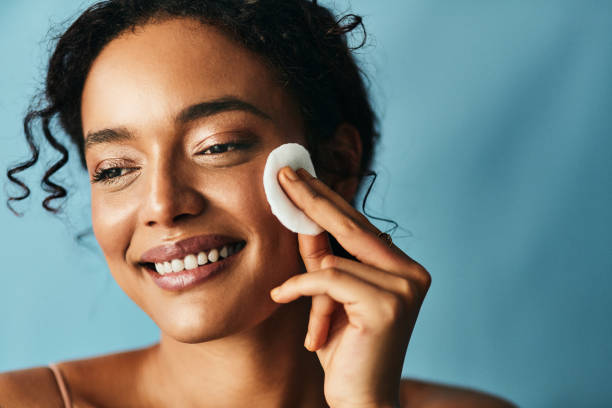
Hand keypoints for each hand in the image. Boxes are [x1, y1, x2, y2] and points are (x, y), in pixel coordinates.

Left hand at [270, 167, 431, 407]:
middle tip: (283, 174)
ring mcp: (404, 288)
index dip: (327, 198)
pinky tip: (280, 296)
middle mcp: (412, 273)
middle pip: (352, 226)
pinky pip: (329, 280)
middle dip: (312, 198)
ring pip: (335, 260)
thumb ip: (321, 259)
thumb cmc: (344, 349)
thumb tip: (302, 217)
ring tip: (286, 296)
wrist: (360, 399)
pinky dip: (300, 287)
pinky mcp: (387, 306)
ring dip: (304, 282)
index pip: (360, 225)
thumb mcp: (328, 296)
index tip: (300, 176)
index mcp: (403, 268)